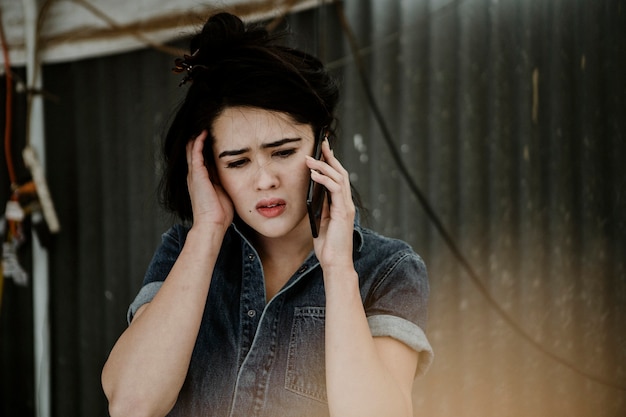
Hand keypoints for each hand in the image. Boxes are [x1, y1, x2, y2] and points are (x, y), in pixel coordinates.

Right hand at [186, 131, 233, 232]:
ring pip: (192, 151)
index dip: (206, 150)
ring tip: (203, 127)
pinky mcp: (197, 175)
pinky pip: (195, 154)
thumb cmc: (220, 213)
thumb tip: (237, 178)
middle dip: (199, 141)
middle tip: (206, 128)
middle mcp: (196, 177)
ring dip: (197, 139)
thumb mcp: (224, 194)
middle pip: (194, 153)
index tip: (213, 139)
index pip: (202, 161)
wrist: (212, 224)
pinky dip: (198, 143)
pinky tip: (203, 134)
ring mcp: (195, 175)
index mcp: (202, 181)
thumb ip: (225, 184)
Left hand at [306, 139, 355, 270]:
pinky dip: (324, 179)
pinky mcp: (343, 212)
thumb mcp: (321, 222)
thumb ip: (320, 208)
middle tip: (321, 143)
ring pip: (339, 178)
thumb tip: (312, 192)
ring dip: (323, 166)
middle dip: (330, 157)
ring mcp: (346, 206)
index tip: (323, 150)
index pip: (338, 178)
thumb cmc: (328, 246)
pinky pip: (335, 189)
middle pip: (341, 173)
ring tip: (309, 159)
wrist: (335, 263)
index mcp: (341, 205)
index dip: (331, 163)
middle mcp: (347, 203)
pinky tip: (314, 174)